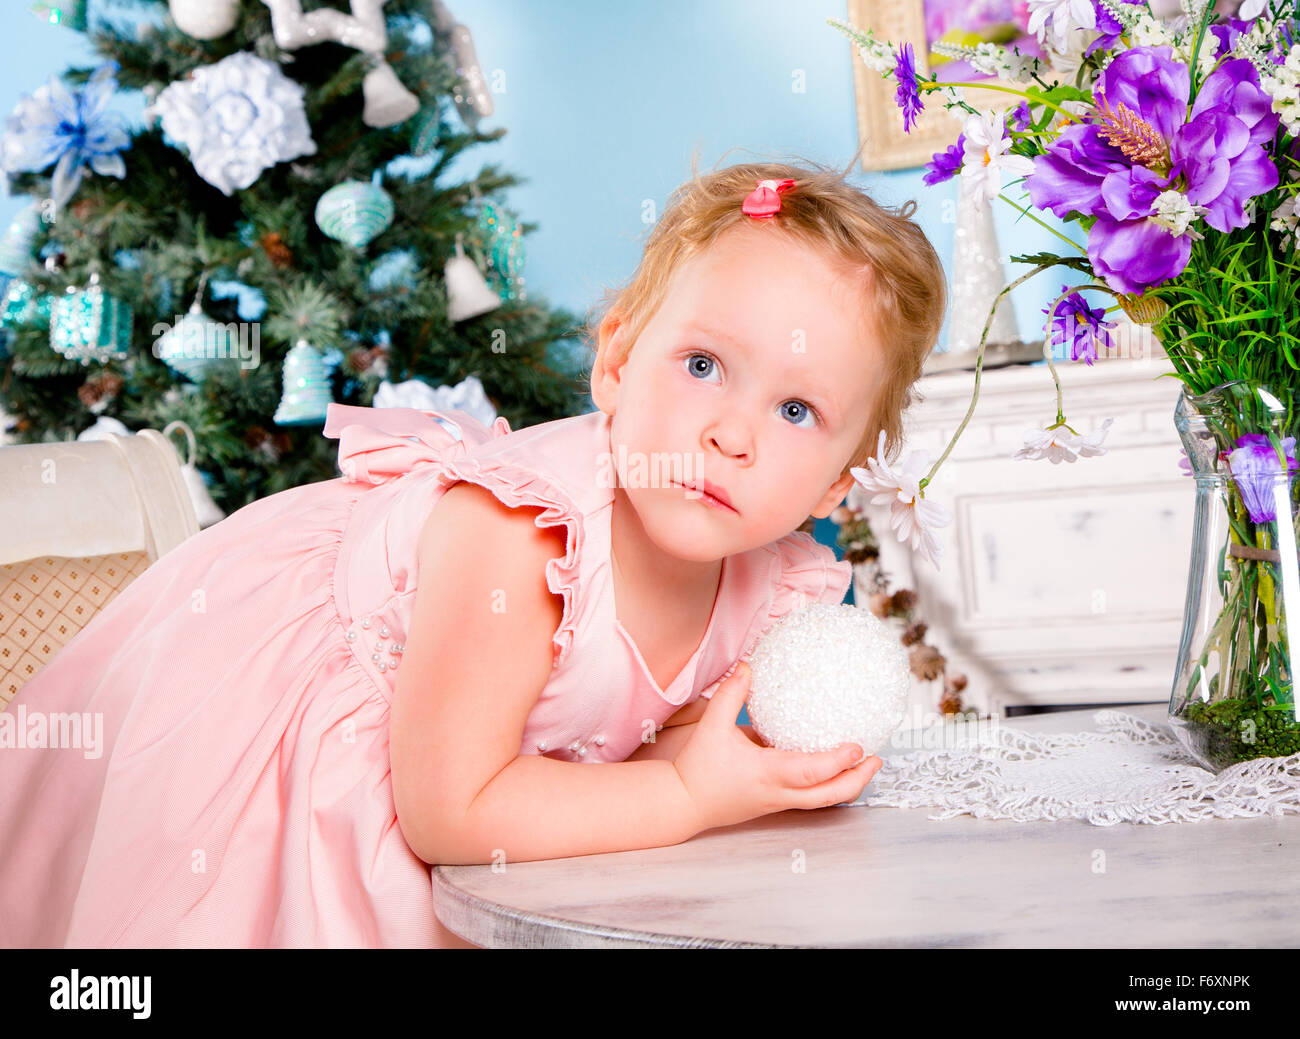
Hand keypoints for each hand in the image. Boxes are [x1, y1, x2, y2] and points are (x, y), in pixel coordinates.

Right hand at [672, 660, 882, 833]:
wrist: (684, 803)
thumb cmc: (698, 768)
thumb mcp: (711, 727)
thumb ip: (730, 695)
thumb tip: (749, 665)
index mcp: (766, 774)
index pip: (811, 772)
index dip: (838, 761)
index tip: (859, 746)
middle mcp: (778, 793)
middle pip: (828, 796)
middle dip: (857, 780)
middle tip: (877, 759)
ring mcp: (779, 802)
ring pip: (823, 801)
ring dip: (848, 785)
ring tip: (866, 764)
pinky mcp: (775, 804)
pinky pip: (809, 796)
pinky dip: (828, 784)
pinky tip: (833, 766)